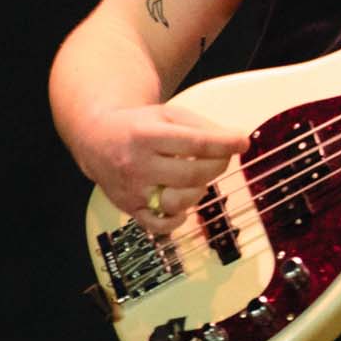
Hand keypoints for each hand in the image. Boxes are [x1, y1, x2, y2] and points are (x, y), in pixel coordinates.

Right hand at [79, 103, 245, 233]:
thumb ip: (201, 127)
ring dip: (199, 191)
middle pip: (190, 174)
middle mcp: (136, 164)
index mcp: (147, 135)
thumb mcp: (168, 115)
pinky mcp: (128, 209)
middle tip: (222, 159)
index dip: (224, 144)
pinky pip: (157, 225)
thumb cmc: (140, 125)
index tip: (243, 142)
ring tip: (198, 178)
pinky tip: (183, 207)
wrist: (96, 139)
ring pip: (176, 202)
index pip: (194, 143)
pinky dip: (176, 221)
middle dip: (216, 166)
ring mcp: (132, 190)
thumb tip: (237, 141)